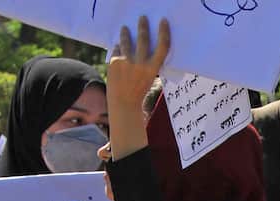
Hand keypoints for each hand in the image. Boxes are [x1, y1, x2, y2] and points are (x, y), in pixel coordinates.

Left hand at [108, 16, 170, 160]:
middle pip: (144, 39)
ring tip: (125, 28)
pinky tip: (118, 52)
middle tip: (142, 18)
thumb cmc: (138, 90)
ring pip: (127, 42)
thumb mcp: (149, 77)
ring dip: (126, 33)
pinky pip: (117, 51)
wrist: (123, 102)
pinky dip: (118, 50)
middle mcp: (141, 64)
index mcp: (153, 68)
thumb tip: (141, 43)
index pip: (163, 47)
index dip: (164, 32)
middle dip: (143, 26)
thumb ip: (148, 63)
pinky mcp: (115, 62)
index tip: (163, 21)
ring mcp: (127, 62)